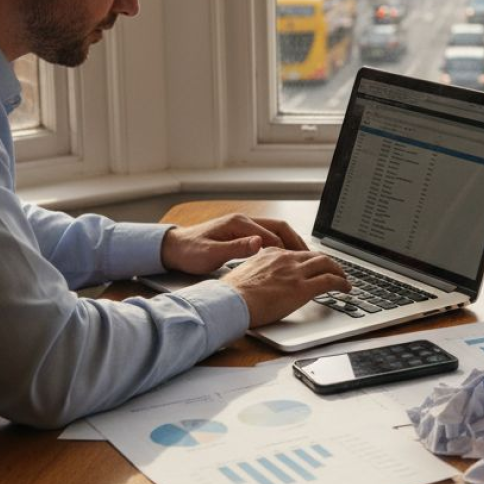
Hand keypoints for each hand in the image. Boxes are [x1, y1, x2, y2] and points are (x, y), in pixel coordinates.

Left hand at [159, 214, 308, 274]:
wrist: (173, 248)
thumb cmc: (189, 251)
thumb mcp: (211, 254)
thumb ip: (236, 248)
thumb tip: (259, 243)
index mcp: (238, 224)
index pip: (273, 234)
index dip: (289, 249)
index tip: (301, 261)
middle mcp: (243, 221)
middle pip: (280, 227)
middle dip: (296, 241)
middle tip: (310, 258)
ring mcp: (243, 226)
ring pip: (276, 230)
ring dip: (290, 242)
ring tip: (303, 257)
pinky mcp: (241, 233)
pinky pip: (268, 235)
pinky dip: (280, 244)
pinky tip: (285, 257)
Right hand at [221, 249, 349, 327]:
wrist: (230, 302)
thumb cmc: (230, 295)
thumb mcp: (243, 274)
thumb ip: (256, 273)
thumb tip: (257, 282)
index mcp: (270, 254)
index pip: (296, 253)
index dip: (308, 260)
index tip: (312, 266)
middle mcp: (285, 259)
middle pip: (314, 255)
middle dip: (327, 263)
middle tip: (334, 270)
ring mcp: (295, 272)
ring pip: (326, 264)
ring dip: (338, 271)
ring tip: (344, 279)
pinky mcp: (302, 288)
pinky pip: (329, 281)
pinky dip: (341, 283)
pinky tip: (345, 288)